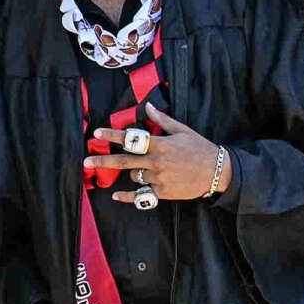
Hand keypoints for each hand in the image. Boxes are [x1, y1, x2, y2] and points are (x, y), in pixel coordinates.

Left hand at [85, 104, 227, 201]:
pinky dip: (127, 197)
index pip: (131, 138)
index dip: (112, 135)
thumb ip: (162, 120)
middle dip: (103, 160)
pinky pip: (141, 196)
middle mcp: (157, 162)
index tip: (97, 133)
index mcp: (160, 145)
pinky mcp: (163, 193)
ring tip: (141, 169)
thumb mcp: (182, 130)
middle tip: (86, 161)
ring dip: (131, 172)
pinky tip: (116, 196)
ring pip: (134, 176)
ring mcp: (159, 179)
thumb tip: (147, 106)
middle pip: (124, 161)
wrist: (218, 172)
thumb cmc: (200, 148)